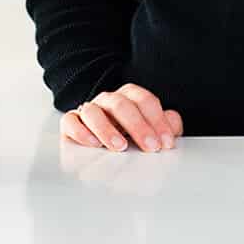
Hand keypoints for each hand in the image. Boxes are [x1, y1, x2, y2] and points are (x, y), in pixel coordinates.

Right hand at [61, 83, 182, 152]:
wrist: (101, 140)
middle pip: (121, 104)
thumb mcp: (151, 130)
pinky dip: (80, 131)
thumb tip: (173, 124)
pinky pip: (70, 121)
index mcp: (129, 97)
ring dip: (107, 129)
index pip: (144, 100)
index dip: (157, 120)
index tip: (165, 142)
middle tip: (151, 147)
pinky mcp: (71, 124)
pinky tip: (93, 144)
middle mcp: (108, 100)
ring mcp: (88, 110)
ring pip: (93, 111)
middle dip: (138, 126)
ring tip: (120, 147)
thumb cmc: (129, 135)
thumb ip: (166, 126)